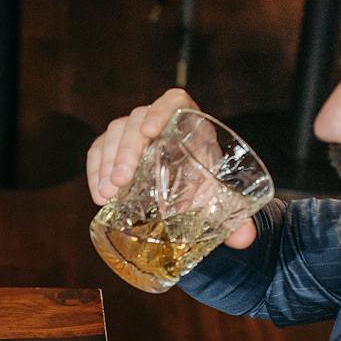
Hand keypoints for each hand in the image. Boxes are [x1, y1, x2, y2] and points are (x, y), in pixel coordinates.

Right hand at [86, 89, 256, 249]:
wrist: (188, 186)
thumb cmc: (204, 181)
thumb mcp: (219, 196)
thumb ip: (235, 217)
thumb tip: (245, 239)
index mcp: (188, 122)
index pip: (172, 101)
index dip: (160, 111)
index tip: (150, 131)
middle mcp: (158, 121)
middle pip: (135, 121)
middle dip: (125, 151)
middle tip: (121, 183)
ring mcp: (133, 132)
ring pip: (114, 134)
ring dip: (107, 163)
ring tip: (107, 195)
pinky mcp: (115, 147)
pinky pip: (99, 150)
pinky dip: (95, 171)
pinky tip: (98, 194)